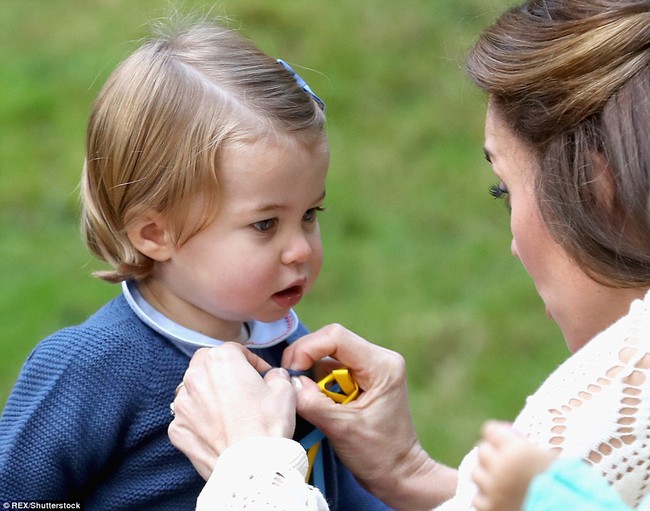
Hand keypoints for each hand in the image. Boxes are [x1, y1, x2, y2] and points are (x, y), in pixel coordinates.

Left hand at [168, 343, 296, 479]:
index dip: (252, 362)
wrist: (251, 467)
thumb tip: (273, 376)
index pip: (236, 350)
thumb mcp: (285, 389)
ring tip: (228, 412)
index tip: (263, 376)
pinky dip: (199, 421)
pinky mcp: (176, 429)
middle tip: (241, 389)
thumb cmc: (267, 424)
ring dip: (208, 395)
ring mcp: (182, 404)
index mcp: (221, 359)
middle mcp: (195, 376)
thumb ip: (277, 374)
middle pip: (207, 364)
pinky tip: (217, 431)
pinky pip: (188, 417)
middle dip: (223, 372)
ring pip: (193, 390)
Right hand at [283, 324, 455, 510]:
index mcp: (381, 365)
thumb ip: (313, 402)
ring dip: (311, 373)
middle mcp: (379, 359)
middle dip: (306, 359)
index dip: (307, 349)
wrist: (398, 474)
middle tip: (291, 384)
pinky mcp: (362, 377)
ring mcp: (371, 367)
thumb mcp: (341, 429)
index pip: (336, 338)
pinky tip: (315, 400)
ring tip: (305, 398)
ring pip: (328, 354)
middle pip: (330, 341)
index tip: (292, 372)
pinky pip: (331, 368)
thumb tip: (290, 382)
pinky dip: (317, 381)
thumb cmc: (378, 454)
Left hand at [472, 421, 558, 510]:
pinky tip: (498, 498)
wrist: (566, 510)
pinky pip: (478, 497)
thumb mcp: (548, 459)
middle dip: (491, 452)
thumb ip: (526, 447)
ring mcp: (493, 489)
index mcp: (516, 449)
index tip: (499, 438)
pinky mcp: (490, 508)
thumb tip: (511, 436)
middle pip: (482, 450)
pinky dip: (486, 497)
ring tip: (500, 480)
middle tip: (501, 459)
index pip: (490, 430)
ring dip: (486, 475)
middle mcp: (500, 467)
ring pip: (476, 473)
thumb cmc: (564, 484)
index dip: (496, 434)